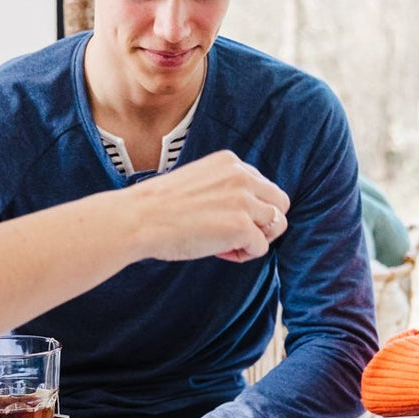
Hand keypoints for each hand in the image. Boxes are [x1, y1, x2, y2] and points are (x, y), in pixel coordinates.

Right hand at [130, 151, 290, 263]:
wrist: (138, 219)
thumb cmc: (158, 207)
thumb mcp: (197, 181)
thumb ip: (223, 187)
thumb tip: (243, 212)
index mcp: (230, 162)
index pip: (262, 186)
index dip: (249, 207)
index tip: (224, 218)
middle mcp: (241, 177)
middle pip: (279, 203)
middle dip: (263, 222)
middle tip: (236, 235)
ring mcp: (244, 201)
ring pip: (276, 224)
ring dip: (255, 239)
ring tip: (228, 246)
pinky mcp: (242, 226)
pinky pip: (261, 247)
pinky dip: (244, 255)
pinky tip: (219, 252)